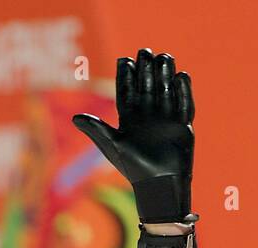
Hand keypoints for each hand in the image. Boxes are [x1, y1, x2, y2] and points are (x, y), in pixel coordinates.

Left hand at [72, 48, 194, 222]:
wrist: (159, 185)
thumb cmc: (133, 168)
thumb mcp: (113, 146)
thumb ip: (96, 129)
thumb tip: (74, 117)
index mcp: (129, 120)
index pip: (127, 93)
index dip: (126, 77)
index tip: (125, 59)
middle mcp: (147, 117)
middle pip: (147, 88)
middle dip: (146, 70)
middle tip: (145, 51)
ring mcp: (165, 120)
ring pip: (166, 91)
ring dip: (165, 75)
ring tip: (164, 57)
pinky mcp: (182, 125)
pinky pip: (183, 104)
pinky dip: (183, 91)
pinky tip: (182, 75)